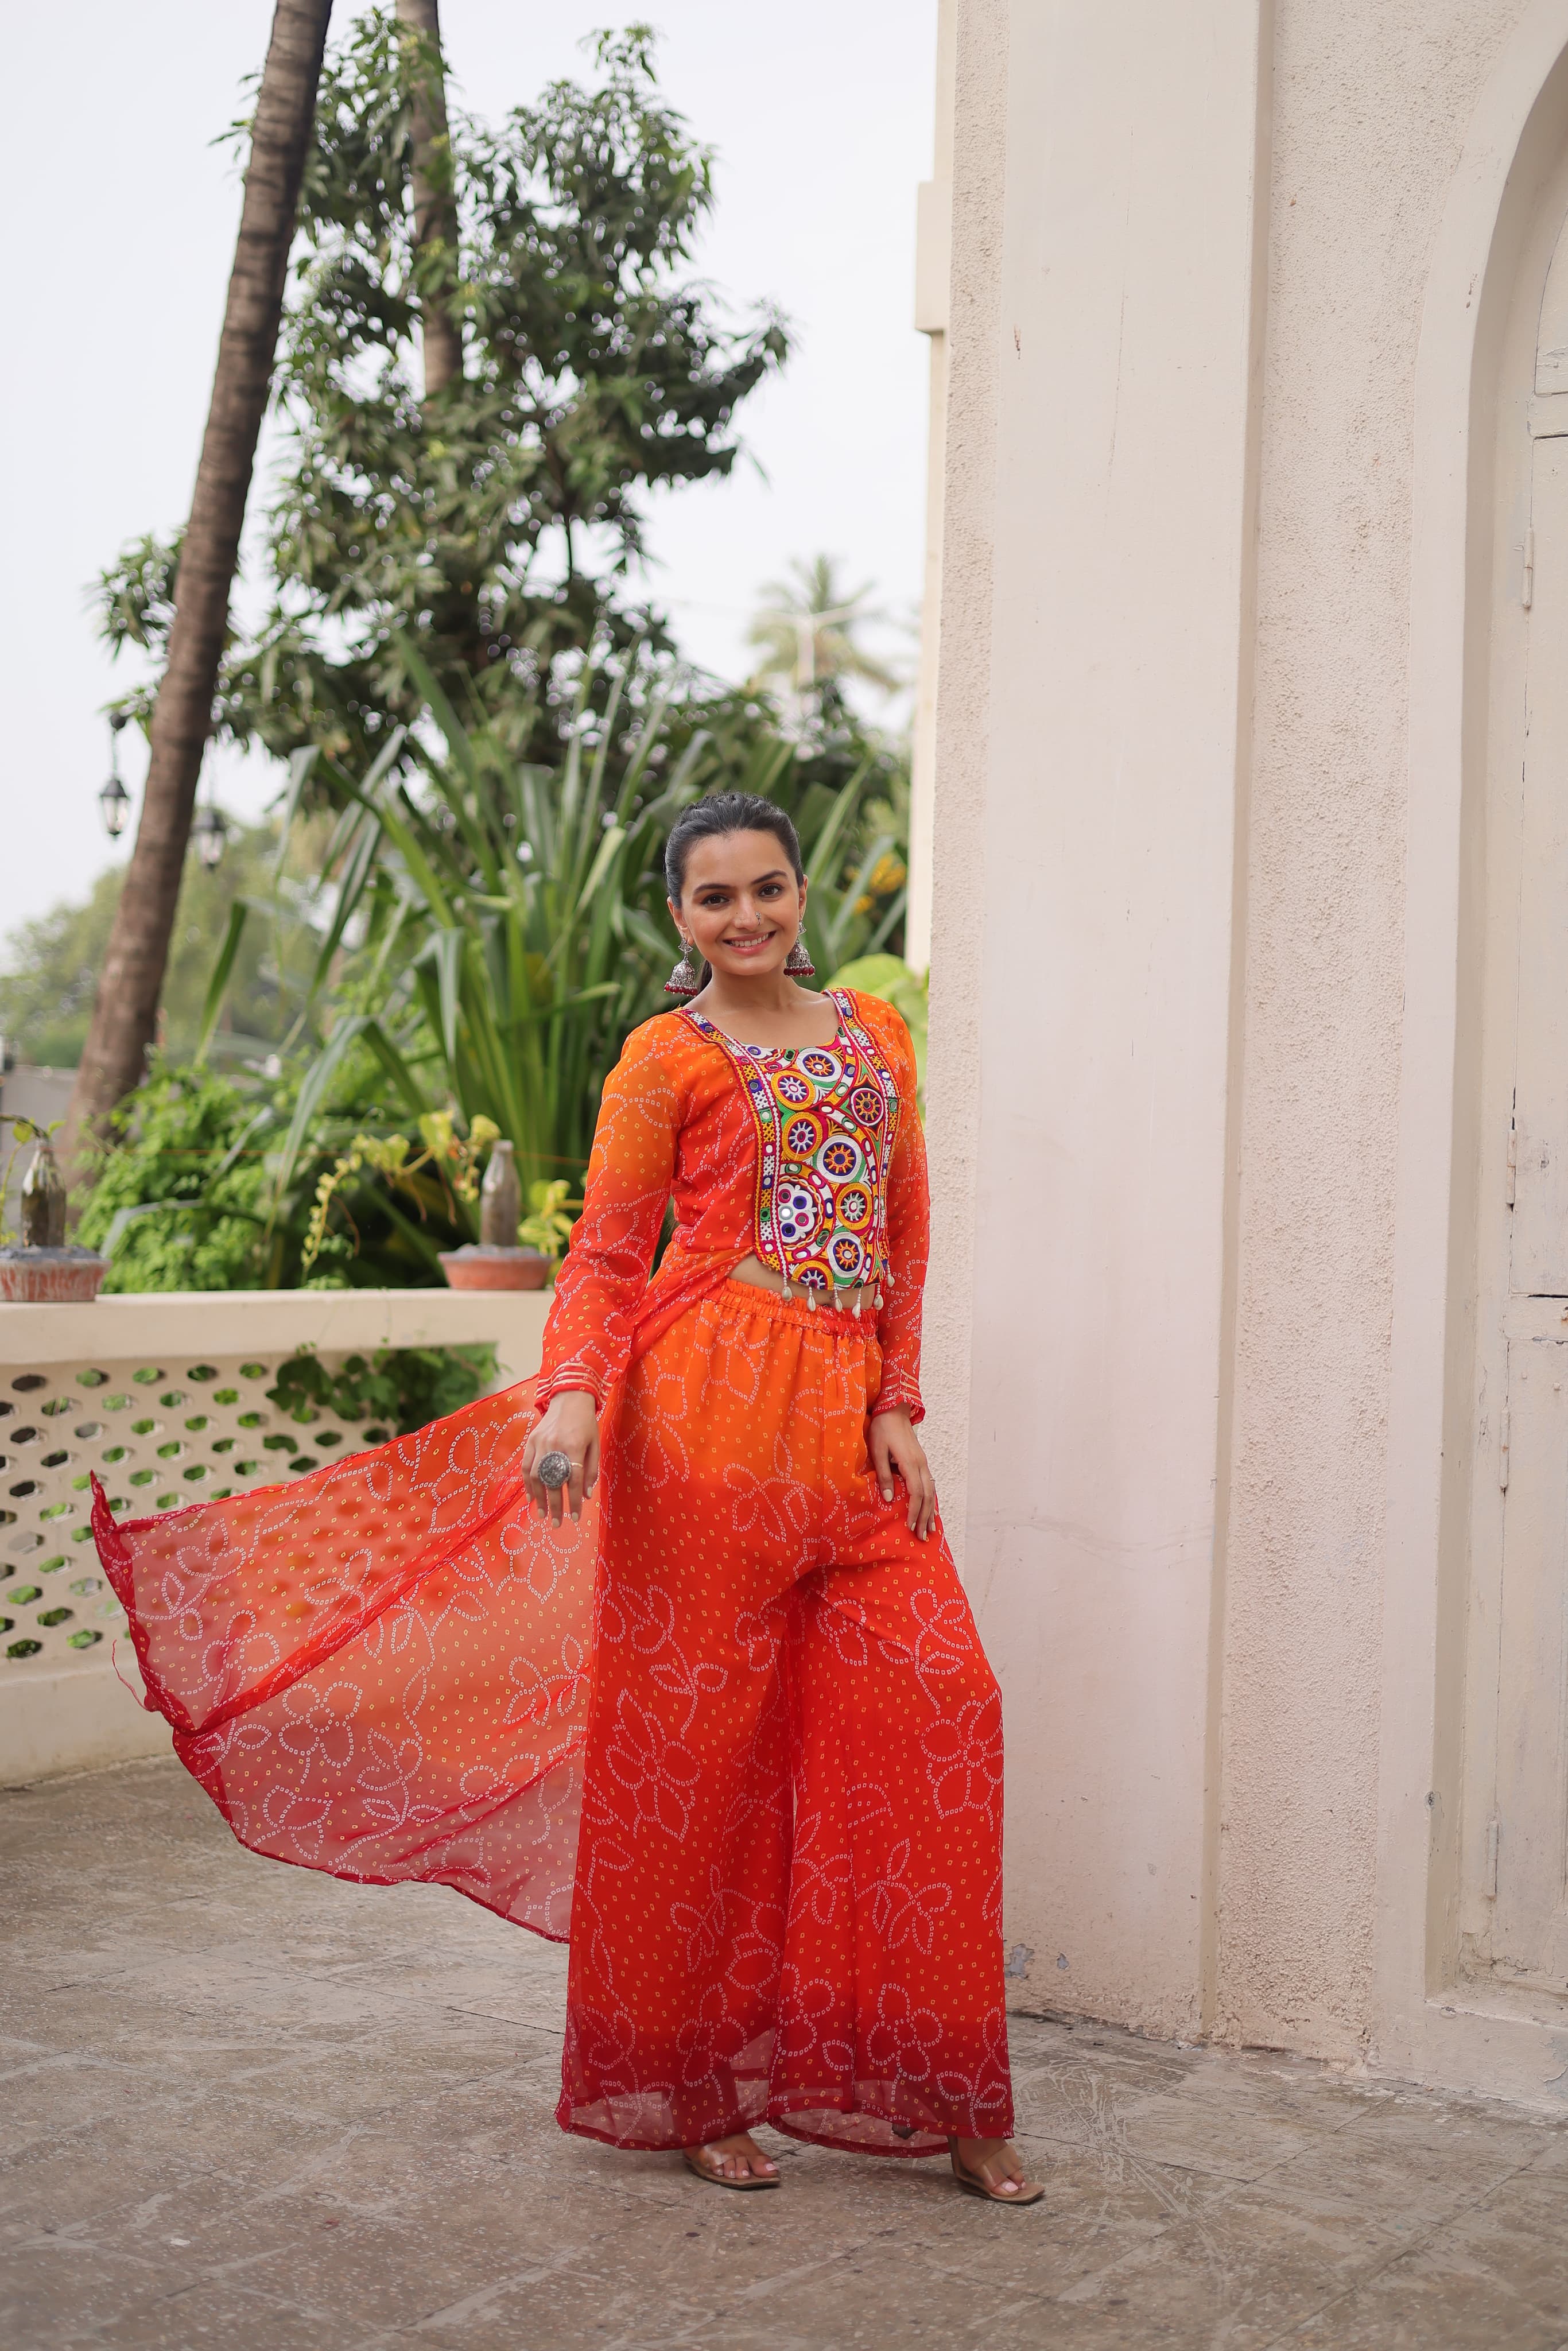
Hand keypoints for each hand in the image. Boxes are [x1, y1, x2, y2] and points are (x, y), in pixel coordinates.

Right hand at [522, 1390, 599, 1525]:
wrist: (569, 1398)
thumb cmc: (586, 1424)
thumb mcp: (595, 1445)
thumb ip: (591, 1470)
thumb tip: (586, 1495)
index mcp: (576, 1446)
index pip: (574, 1481)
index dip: (575, 1501)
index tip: (575, 1518)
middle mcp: (556, 1445)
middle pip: (554, 1482)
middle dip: (555, 1506)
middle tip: (556, 1524)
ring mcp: (541, 1443)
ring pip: (536, 1476)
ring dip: (538, 1498)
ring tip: (541, 1515)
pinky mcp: (531, 1441)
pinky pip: (526, 1466)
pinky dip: (527, 1484)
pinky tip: (530, 1497)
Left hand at [868, 1408, 936, 1540]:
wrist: (893, 1410)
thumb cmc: (882, 1429)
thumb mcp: (878, 1451)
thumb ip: (885, 1475)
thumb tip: (890, 1499)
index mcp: (910, 1463)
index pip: (916, 1493)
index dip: (914, 1512)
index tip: (910, 1527)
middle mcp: (921, 1465)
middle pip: (927, 1496)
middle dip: (925, 1517)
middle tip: (922, 1536)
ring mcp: (923, 1463)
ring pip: (931, 1491)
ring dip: (930, 1511)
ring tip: (929, 1529)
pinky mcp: (921, 1461)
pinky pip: (929, 1484)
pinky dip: (931, 1500)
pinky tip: (929, 1509)